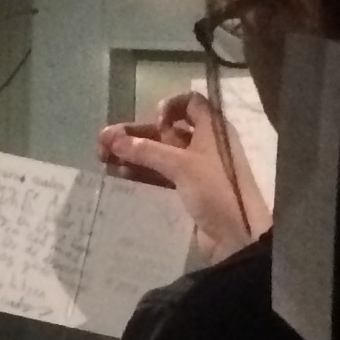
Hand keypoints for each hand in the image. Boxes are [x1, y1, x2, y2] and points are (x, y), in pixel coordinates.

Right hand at [99, 89, 268, 265]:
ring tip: (102, 159)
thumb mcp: (181, 165)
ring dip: (134, 154)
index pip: (191, 103)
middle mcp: (205, 143)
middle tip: (104, 142)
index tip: (155, 120)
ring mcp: (196, 168)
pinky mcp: (188, 190)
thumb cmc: (215, 190)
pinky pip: (161, 174)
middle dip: (136, 134)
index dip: (170, 106)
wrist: (236, 236)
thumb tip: (113, 139)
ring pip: (160, 153)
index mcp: (212, 128)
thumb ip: (146, 151)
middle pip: (167, 130)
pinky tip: (118, 175)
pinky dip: (142, 172)